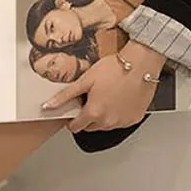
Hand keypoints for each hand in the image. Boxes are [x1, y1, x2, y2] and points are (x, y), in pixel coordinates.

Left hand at [42, 41, 165, 131]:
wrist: (141, 63)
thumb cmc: (115, 69)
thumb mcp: (85, 80)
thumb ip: (66, 96)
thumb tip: (48, 105)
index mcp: (93, 113)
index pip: (76, 127)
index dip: (73, 120)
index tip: (75, 112)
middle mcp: (108, 121)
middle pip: (90, 127)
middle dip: (88, 117)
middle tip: (93, 99)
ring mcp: (122, 122)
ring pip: (106, 125)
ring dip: (104, 116)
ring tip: (107, 97)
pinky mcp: (134, 118)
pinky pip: (121, 121)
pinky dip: (119, 114)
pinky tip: (120, 100)